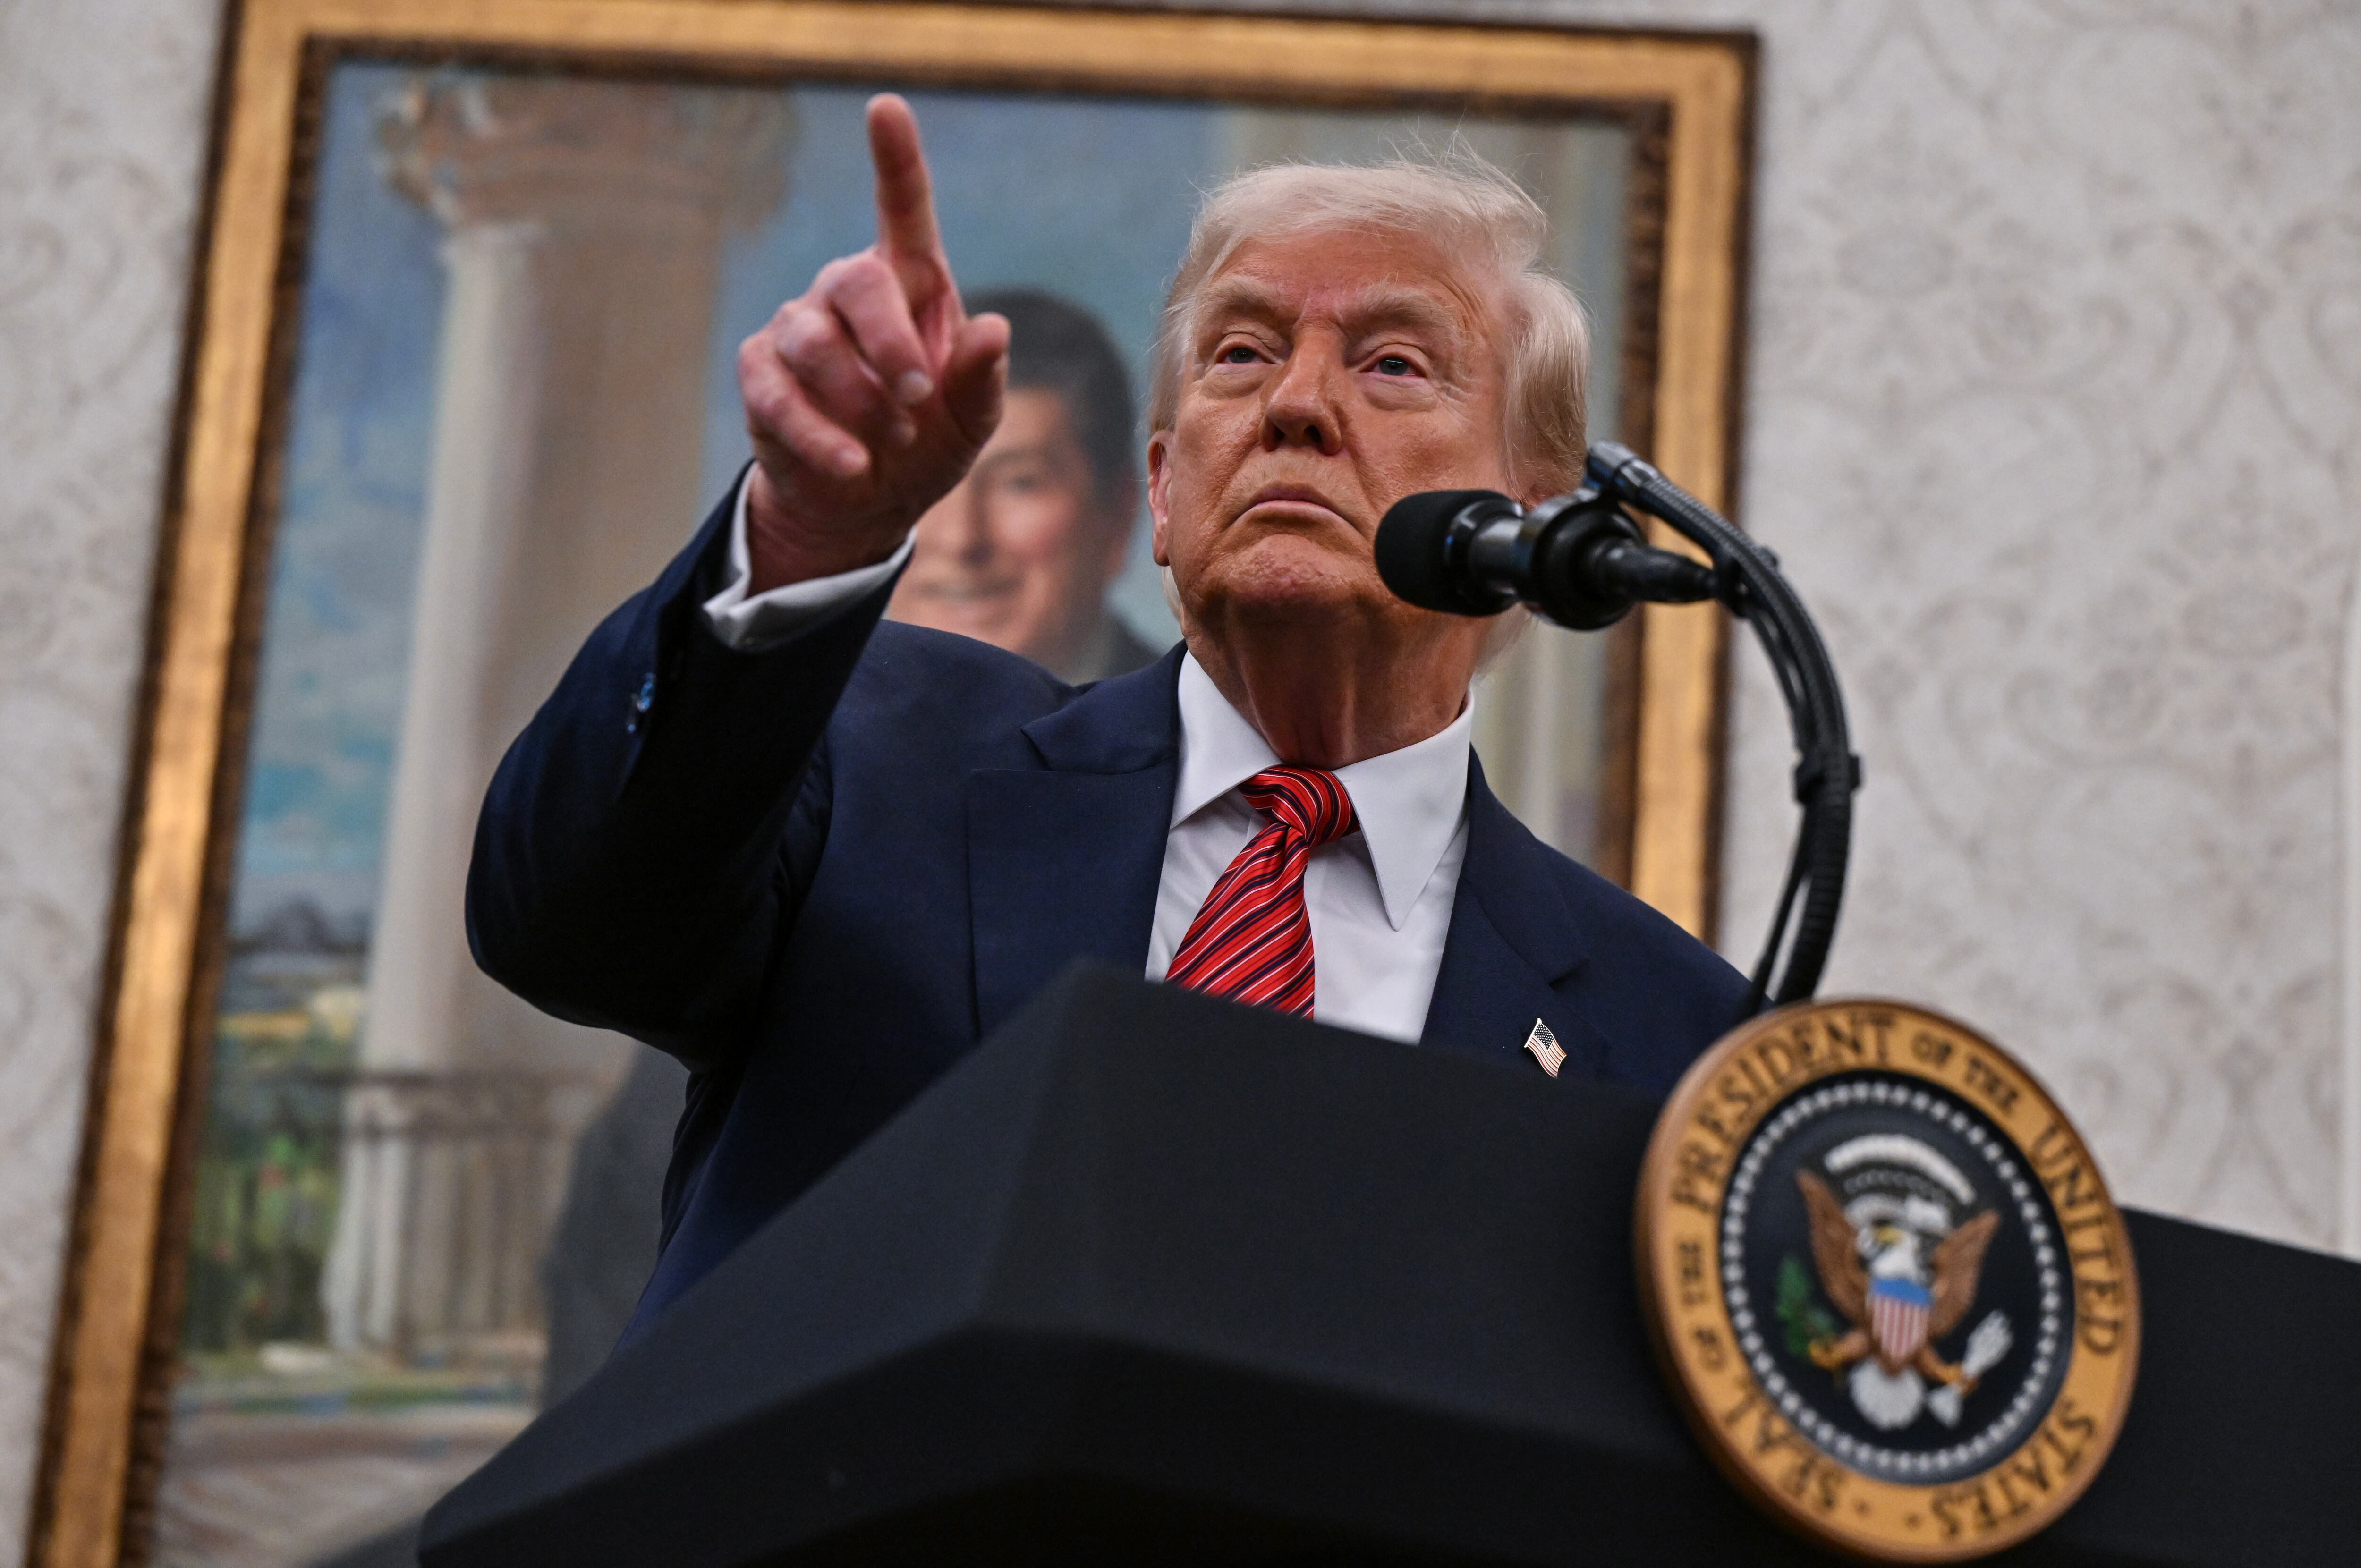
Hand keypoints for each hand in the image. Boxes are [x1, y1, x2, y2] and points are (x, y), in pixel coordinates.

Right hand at [736, 95, 1008, 588]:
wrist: (864, 500)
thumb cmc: (926, 443)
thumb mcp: (971, 422)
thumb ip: (982, 378)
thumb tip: (996, 329)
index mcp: (910, 285)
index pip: (901, 209)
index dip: (895, 159)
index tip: (886, 108)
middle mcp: (848, 291)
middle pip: (856, 283)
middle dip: (889, 342)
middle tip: (917, 395)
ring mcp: (797, 327)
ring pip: (814, 342)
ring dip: (859, 398)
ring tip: (892, 440)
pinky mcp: (760, 374)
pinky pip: (778, 394)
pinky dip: (820, 434)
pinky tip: (851, 464)